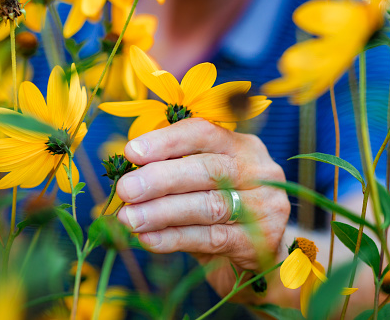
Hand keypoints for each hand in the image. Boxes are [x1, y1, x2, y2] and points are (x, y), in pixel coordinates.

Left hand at [116, 118, 289, 298]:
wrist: (261, 256)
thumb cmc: (221, 210)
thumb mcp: (203, 183)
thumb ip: (174, 170)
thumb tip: (128, 171)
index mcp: (242, 146)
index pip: (204, 133)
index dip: (167, 141)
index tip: (132, 152)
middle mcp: (259, 172)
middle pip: (208, 169)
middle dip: (161, 178)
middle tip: (126, 190)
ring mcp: (263, 208)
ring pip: (209, 206)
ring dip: (162, 211)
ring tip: (129, 219)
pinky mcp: (258, 242)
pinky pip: (211, 238)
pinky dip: (175, 238)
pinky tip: (148, 239)